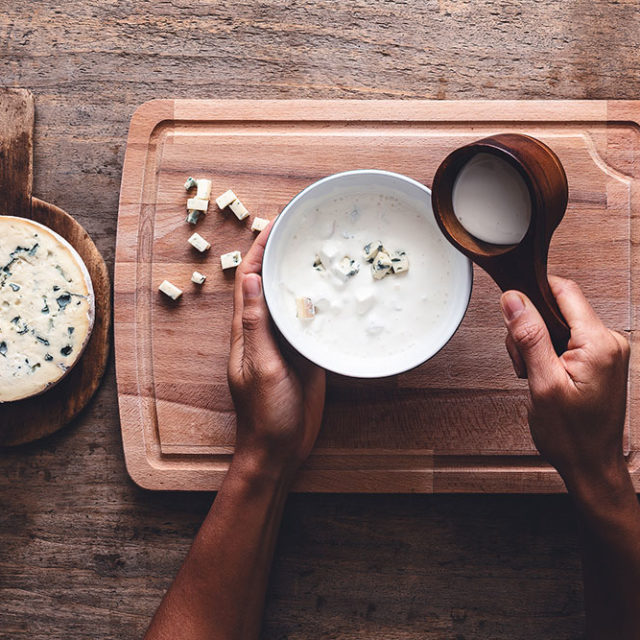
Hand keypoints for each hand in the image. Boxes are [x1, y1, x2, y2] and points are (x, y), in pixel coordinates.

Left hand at [228, 224, 325, 481]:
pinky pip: (311, 323)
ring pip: (292, 300)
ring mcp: (286, 343)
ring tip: (323, 251)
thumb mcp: (260, 366)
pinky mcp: (305, 356)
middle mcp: (265, 331)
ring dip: (303, 276)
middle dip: (282, 255)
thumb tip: (250, 278)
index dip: (259, 250)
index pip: (249, 280)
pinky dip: (320, 304)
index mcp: (247, 331)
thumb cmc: (265, 413)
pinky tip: (336, 292)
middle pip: (271, 284)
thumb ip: (256, 325)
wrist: (280, 448)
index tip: (276, 223)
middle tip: (304, 229)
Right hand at [500, 276, 629, 489]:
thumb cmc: (572, 435)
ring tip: (534, 375)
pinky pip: (565, 339)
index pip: (564, 291)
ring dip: (536, 343)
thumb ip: (528, 337)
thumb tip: (514, 299)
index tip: (511, 304)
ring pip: (557, 324)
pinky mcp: (599, 358)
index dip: (533, 292)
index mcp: (599, 343)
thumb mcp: (543, 384)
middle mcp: (609, 341)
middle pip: (557, 308)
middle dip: (530, 328)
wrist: (591, 464)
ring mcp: (606, 350)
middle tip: (523, 362)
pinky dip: (547, 352)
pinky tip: (543, 374)